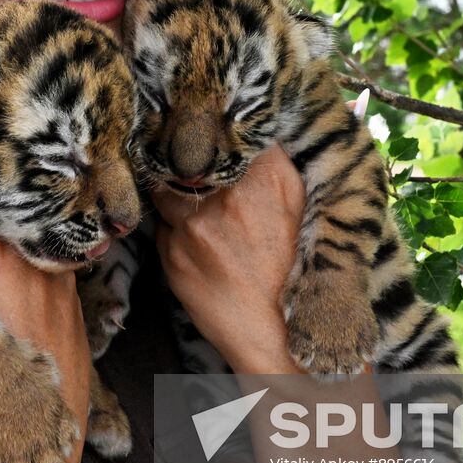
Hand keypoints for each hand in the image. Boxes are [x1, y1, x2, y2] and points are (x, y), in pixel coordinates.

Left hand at [150, 145, 305, 372]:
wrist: (279, 336)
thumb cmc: (296, 268)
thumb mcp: (301, 205)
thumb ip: (273, 165)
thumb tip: (249, 132)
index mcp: (266, 175)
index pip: (223, 127)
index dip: (210, 127)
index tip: (204, 125)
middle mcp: (227, 194)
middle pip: (184, 153)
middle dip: (183, 156)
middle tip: (187, 161)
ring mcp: (194, 225)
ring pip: (165, 188)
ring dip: (173, 193)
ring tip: (192, 208)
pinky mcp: (172, 255)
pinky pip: (161, 226)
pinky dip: (172, 229)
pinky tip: (195, 244)